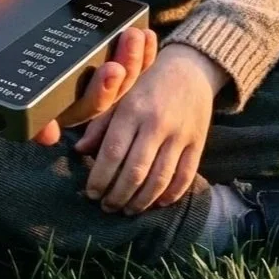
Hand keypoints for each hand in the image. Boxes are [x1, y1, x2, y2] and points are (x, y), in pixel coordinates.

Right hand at [0, 0, 157, 144]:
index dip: (36, 127)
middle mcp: (34, 76)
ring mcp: (63, 62)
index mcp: (0, 72)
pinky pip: (114, 60)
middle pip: (71, 108)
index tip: (52, 133)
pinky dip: (133, 56)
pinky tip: (143, 36)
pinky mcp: (84, 43)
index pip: (19, 112)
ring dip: (123, 78)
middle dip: (98, 97)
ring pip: (99, 90)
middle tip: (114, 71)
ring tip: (134, 45)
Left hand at [74, 44, 226, 214]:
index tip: (91, 193)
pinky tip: (156, 203)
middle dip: (117, 196)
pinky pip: (184, 177)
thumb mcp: (121, 95)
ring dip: (141, 202)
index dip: (100, 178)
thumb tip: (80, 150)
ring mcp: (180, 134)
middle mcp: (157, 123)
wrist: (190, 68)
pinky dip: (169, 196)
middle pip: (135, 171)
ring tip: (127, 209)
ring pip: (159, 179)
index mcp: (133, 109)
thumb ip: (100, 123)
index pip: (113, 152)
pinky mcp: (199, 142)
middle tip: (107, 207)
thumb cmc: (147, 84)